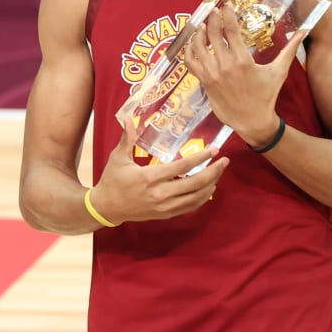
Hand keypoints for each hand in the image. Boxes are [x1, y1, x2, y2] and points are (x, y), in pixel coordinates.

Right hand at [90, 129, 226, 224]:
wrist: (107, 207)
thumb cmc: (112, 180)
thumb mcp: (118, 158)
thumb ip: (127, 139)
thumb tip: (128, 118)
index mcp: (150, 177)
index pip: (182, 167)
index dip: (200, 158)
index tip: (214, 150)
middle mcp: (160, 193)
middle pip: (195, 183)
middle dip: (213, 172)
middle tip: (225, 161)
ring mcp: (165, 206)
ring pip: (196, 197)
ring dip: (211, 184)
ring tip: (218, 173)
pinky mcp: (166, 213)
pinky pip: (190, 207)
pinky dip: (202, 198)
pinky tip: (208, 188)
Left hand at [182, 6, 305, 144]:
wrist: (252, 121)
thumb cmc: (266, 96)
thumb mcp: (279, 71)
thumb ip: (289, 49)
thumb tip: (305, 31)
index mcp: (243, 60)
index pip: (231, 30)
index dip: (227, 15)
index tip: (227, 5)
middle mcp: (225, 66)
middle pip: (213, 35)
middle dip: (213, 19)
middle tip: (214, 11)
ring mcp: (212, 75)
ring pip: (198, 48)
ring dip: (198, 34)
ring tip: (202, 26)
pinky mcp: (205, 82)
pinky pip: (191, 64)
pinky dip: (189, 52)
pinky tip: (192, 44)